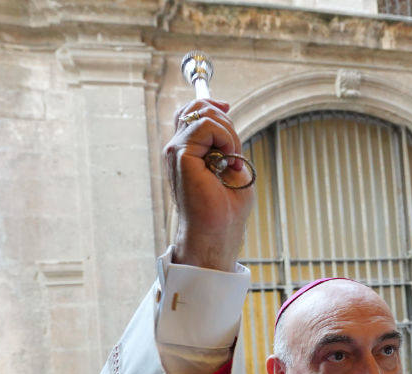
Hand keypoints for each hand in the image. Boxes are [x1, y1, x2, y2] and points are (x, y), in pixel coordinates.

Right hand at [164, 99, 254, 271]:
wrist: (218, 233)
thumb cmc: (226, 209)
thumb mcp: (232, 165)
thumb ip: (225, 140)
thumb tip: (223, 112)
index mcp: (186, 152)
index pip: (190, 112)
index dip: (210, 104)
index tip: (228, 109)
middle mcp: (177, 149)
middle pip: (196, 106)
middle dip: (225, 121)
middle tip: (235, 153)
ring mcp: (176, 151)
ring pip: (203, 113)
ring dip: (229, 133)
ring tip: (233, 160)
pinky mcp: (180, 155)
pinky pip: (205, 125)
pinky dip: (225, 138)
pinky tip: (228, 160)